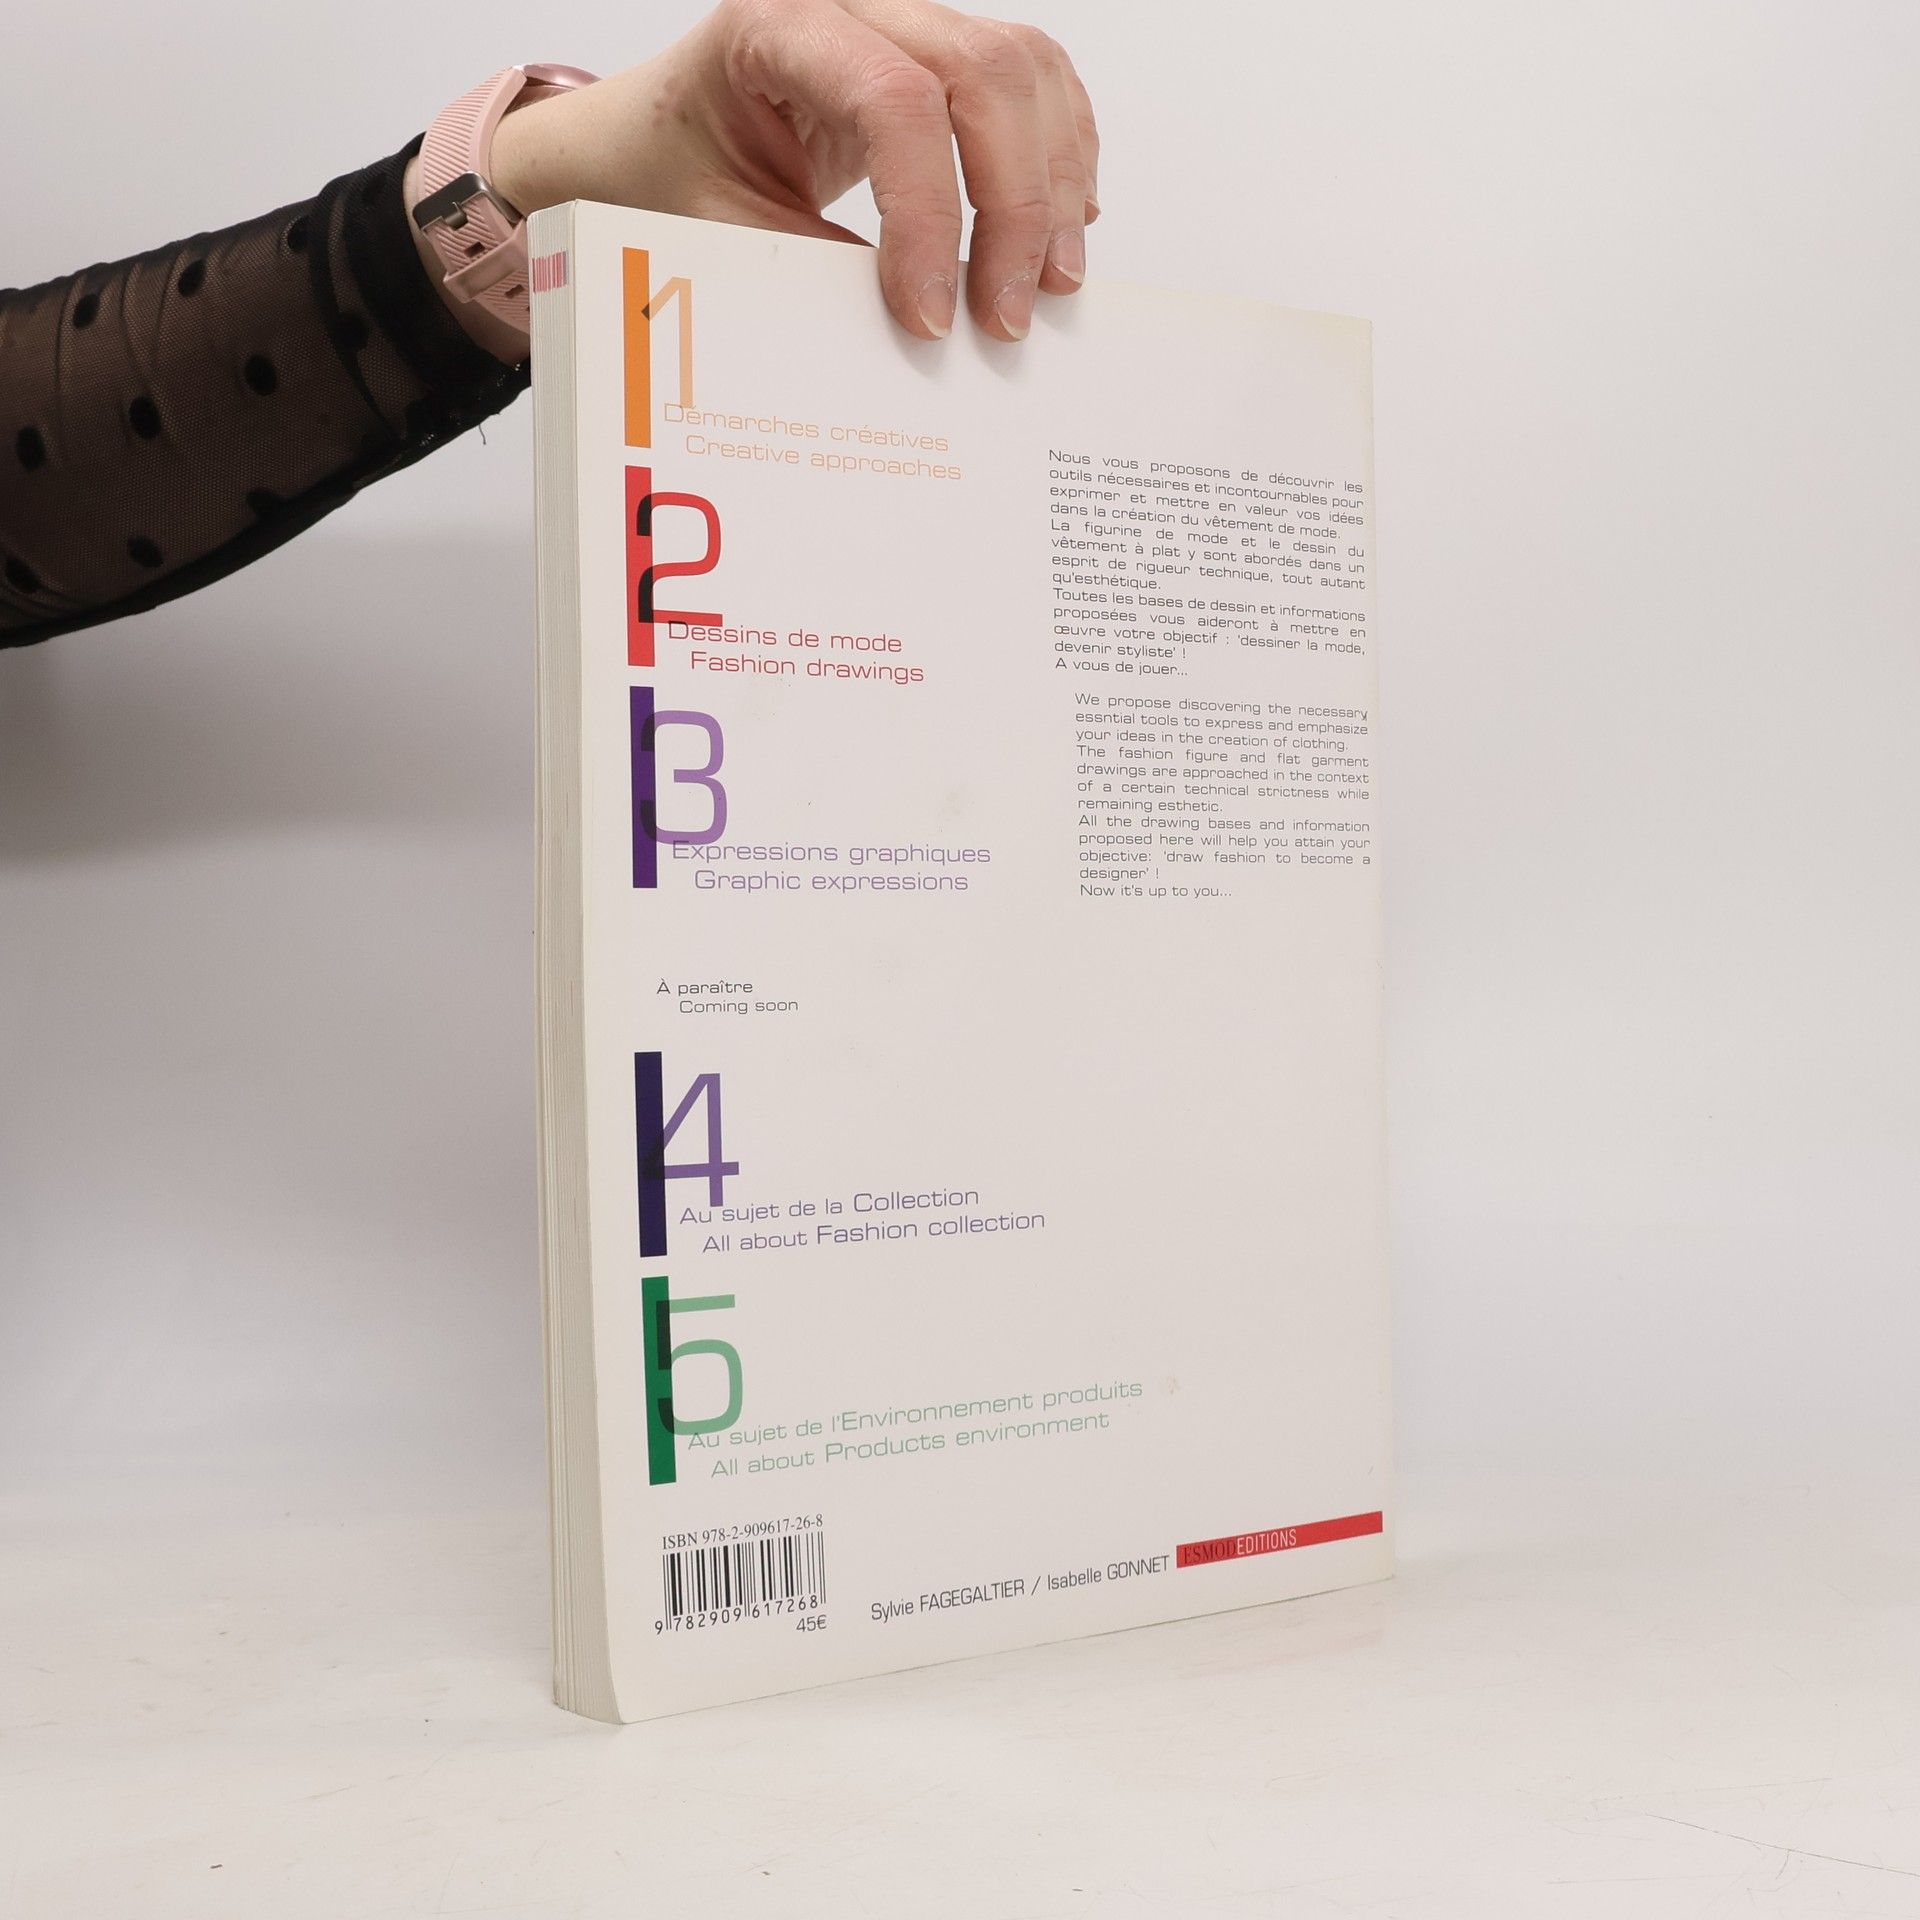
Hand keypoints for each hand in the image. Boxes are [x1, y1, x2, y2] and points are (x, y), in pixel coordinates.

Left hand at [413, 0, 1099, 358]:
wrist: (657, 136)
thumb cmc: (676, 171)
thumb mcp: (722, 234)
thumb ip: (811, 275)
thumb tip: (913, 343)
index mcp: (778, 23)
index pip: (893, 101)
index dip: (930, 214)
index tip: (931, 316)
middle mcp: (855, 1)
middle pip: (982, 75)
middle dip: (1013, 209)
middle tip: (1007, 316)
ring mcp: (907, 17)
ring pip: (1025, 70)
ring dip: (1053, 183)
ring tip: (1050, 283)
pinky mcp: (942, 52)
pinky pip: (1035, 81)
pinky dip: (1063, 156)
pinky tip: (1062, 226)